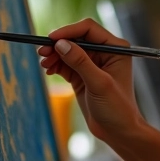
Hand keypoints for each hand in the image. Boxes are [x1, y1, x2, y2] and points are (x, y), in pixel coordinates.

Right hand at [37, 19, 141, 143]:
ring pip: (69, 50)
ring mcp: (93, 63)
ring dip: (55, 54)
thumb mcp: (99, 84)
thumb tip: (61, 44)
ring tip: (44, 64)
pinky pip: (66, 63)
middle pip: (76, 38)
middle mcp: (105, 51)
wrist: (118, 131)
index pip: (89, 29)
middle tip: (42, 52)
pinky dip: (56, 64)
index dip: (68, 31)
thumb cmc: (117, 108)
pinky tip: (49, 70)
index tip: (51, 39)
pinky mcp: (83, 74)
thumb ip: (81, 62)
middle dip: (58, 44)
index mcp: (116, 48)